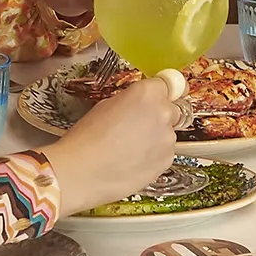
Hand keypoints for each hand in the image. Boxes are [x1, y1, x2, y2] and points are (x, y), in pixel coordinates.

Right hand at [46, 74, 181, 214]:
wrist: (83, 172)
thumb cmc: (87, 138)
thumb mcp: (106, 105)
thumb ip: (131, 101)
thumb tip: (138, 105)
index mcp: (147, 93)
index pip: (170, 84)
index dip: (162, 92)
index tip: (160, 96)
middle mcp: (163, 113)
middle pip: (173, 110)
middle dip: (160, 116)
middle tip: (138, 126)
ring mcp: (168, 139)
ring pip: (168, 134)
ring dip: (155, 138)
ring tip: (129, 148)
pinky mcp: (166, 162)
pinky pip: (164, 154)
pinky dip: (153, 156)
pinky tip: (132, 161)